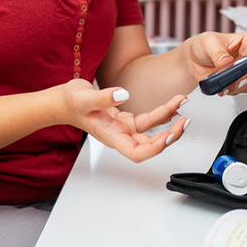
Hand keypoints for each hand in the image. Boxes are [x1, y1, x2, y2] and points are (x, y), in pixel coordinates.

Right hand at [59, 80, 189, 162]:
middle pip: (149, 145)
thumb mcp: (83, 96)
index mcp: (110, 136)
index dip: (155, 148)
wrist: (61, 100)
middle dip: (169, 135)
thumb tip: (123, 94)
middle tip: (184, 122)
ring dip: (168, 121)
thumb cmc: (68, 102)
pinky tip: (172, 105)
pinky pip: (147, 120)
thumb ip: (104, 97)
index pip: (137, 152)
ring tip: (182, 105)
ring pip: (151, 130)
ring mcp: (122, 128)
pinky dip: (160, 112)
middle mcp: (119, 135)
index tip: (168, 135)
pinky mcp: (124, 118)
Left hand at [183, 31, 246, 96]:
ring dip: (240, 85)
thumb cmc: (203, 46)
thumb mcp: (208, 42)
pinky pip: (240, 90)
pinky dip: (231, 90)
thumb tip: (226, 61)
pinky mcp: (235, 83)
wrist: (193, 61)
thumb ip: (217, 51)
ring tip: (226, 83)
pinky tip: (222, 88)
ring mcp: (243, 71)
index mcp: (245, 41)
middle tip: (243, 75)